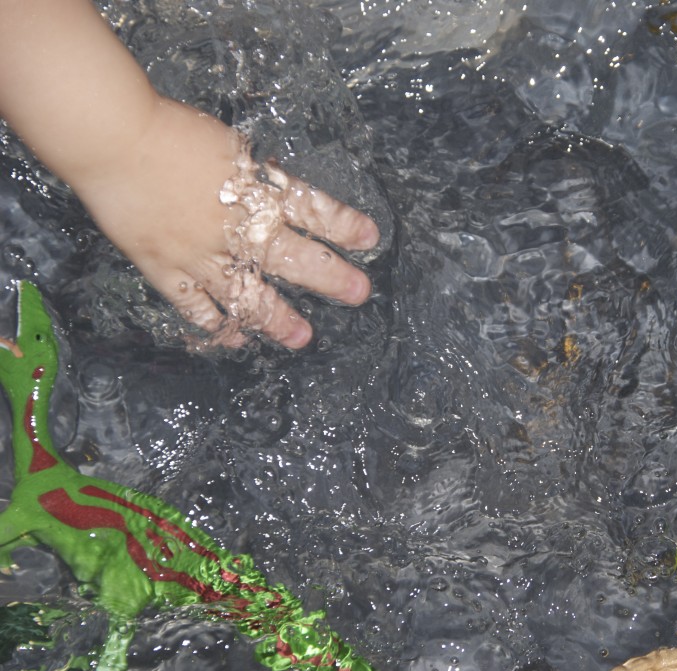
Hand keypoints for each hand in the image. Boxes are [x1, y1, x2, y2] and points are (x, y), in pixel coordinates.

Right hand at [69, 98, 378, 348]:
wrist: (111, 137)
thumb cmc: (168, 130)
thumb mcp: (227, 145)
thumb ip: (255, 177)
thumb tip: (283, 194)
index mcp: (254, 189)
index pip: (311, 208)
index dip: (342, 224)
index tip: (369, 237)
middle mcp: (235, 226)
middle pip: (292, 256)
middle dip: (329, 276)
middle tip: (357, 293)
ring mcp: (200, 253)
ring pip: (247, 292)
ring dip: (277, 318)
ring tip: (302, 338)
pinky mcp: (166, 267)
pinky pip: (195, 306)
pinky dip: (217, 324)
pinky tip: (236, 339)